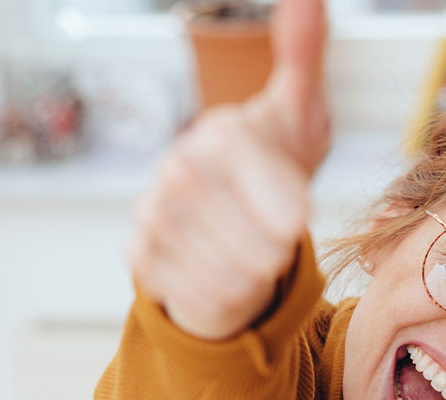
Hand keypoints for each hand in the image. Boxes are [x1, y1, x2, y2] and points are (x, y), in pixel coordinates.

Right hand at [129, 0, 330, 339]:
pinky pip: (197, 294)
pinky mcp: (142, 257)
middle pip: (244, 233)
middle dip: (274, 247)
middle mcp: (177, 169)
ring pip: (224, 270)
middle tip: (280, 241)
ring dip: (255, 274)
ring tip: (258, 256)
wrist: (234, 222)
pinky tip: (232, 275)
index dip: (280, 201)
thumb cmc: (273, 165)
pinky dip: (226, 295)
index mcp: (219, 135)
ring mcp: (154, 213)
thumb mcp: (299, 114)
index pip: (246, 169)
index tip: (301, 219)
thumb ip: (303, 58)